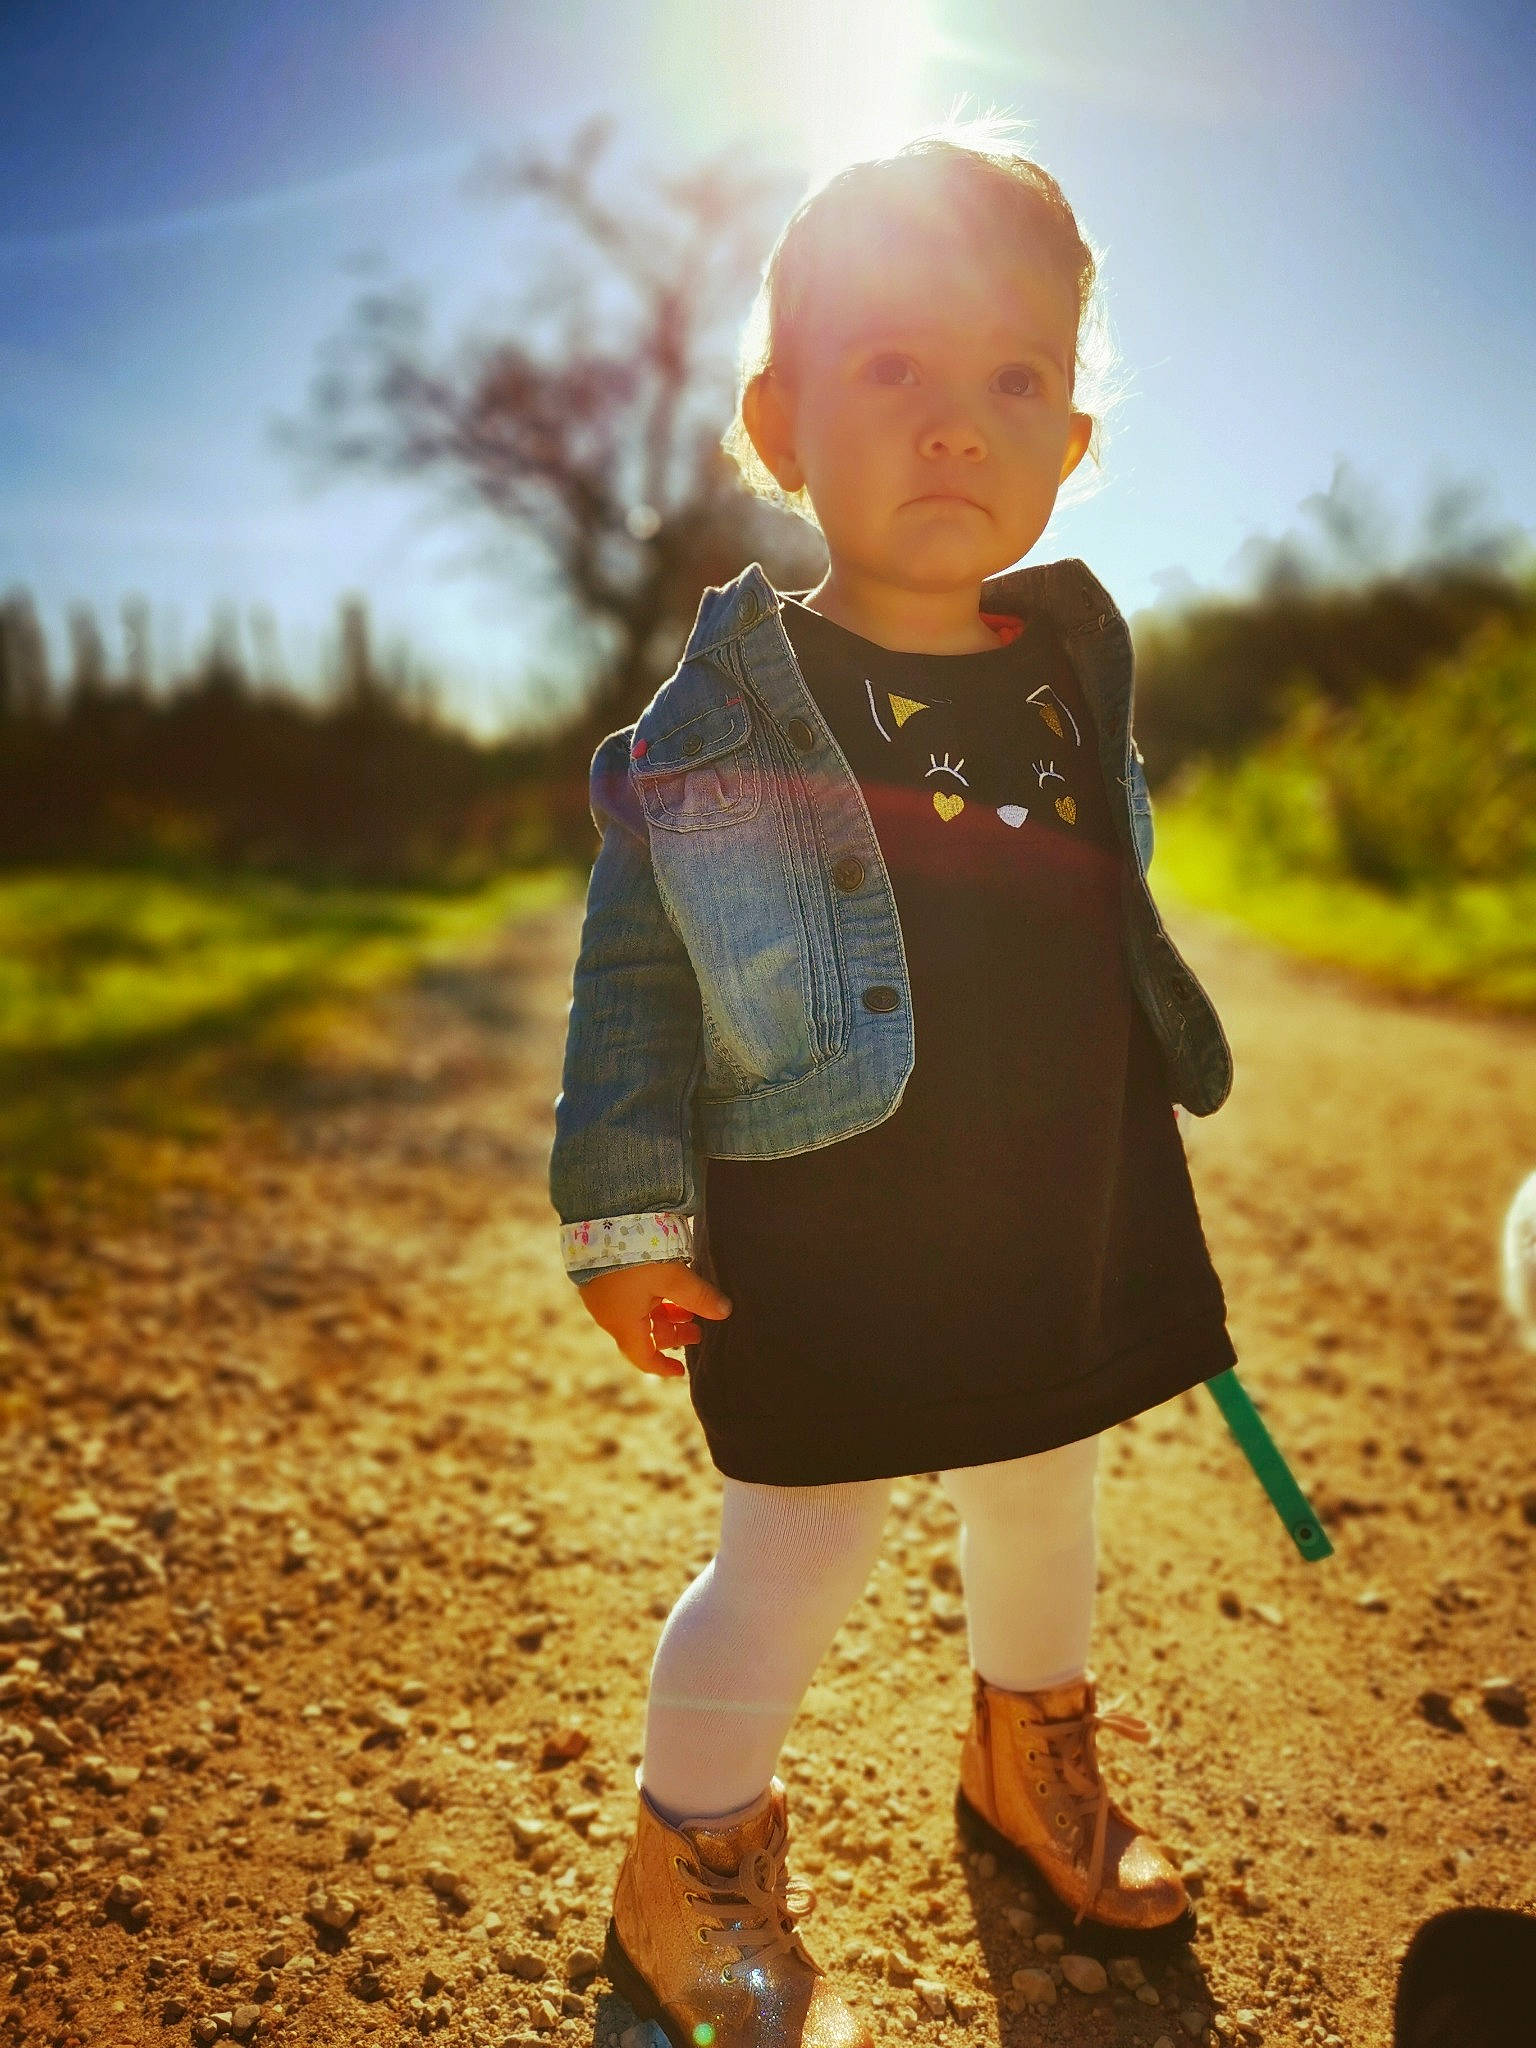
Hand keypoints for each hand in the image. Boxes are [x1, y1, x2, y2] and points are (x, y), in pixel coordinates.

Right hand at [575, 1259, 732, 1379]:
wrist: (599, 1219)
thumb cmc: (635, 1254)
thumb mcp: (673, 1277)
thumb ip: (700, 1297)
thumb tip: (726, 1312)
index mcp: (622, 1323)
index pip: (643, 1357)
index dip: (663, 1367)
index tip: (681, 1370)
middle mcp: (608, 1314)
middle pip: (643, 1334)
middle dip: (672, 1333)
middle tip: (698, 1330)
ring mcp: (602, 1294)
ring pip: (637, 1314)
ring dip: (663, 1314)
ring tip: (687, 1307)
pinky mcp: (600, 1275)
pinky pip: (628, 1298)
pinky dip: (650, 1299)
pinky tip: (666, 1286)